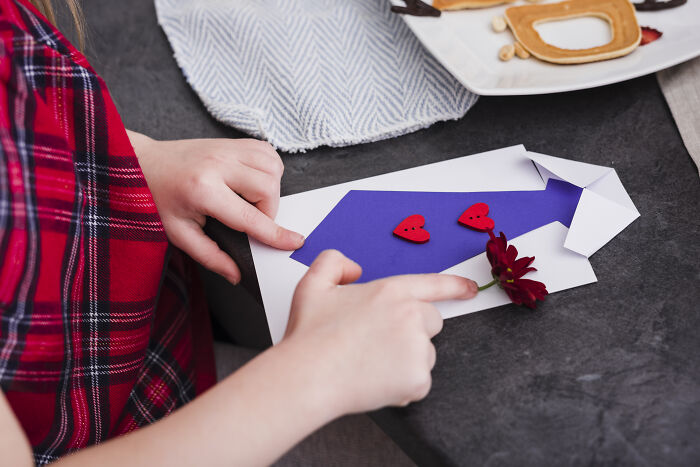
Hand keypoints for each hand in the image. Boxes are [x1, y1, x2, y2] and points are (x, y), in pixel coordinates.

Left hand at [129, 132, 303, 283]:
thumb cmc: (157, 197)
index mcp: (203, 191)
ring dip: (271, 189)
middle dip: (269, 210)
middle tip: (249, 218)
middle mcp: (218, 165)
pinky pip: (268, 153)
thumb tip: (236, 275)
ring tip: (250, 200)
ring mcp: (226, 149)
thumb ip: (210, 256)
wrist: (141, 163)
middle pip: (268, 188)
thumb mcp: (179, 234)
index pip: (251, 218)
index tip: (294, 241)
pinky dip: (269, 170)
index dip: (276, 234)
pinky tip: (252, 181)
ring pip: (273, 168)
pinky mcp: (232, 141)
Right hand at [284, 250, 477, 413]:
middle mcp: (411, 316)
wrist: (308, 376)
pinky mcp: (418, 379)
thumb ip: (334, 263)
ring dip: (406, 360)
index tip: (471, 290)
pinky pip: (418, 382)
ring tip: (369, 364)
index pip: (434, 284)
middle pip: (430, 323)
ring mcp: (417, 348)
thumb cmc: (310, 335)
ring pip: (423, 354)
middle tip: (377, 343)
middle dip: (412, 332)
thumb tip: (356, 269)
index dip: (456, 286)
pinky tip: (374, 382)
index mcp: (391, 291)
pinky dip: (402, 386)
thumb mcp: (314, 284)